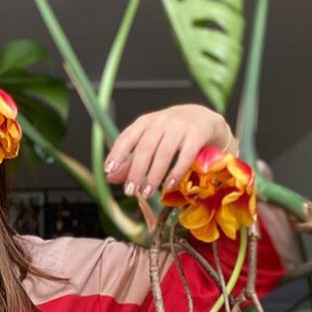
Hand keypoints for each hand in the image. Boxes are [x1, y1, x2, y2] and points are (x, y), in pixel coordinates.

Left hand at [103, 104, 230, 197]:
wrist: (203, 119)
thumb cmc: (171, 133)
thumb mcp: (149, 142)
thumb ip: (129, 160)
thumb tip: (109, 177)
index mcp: (145, 122)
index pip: (128, 137)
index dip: (117, 153)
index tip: (108, 170)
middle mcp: (161, 121)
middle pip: (145, 148)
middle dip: (136, 171)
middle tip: (130, 191)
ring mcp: (180, 127)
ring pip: (164, 153)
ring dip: (154, 176)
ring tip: (147, 193)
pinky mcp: (196, 135)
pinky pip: (185, 156)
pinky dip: (176, 172)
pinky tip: (168, 185)